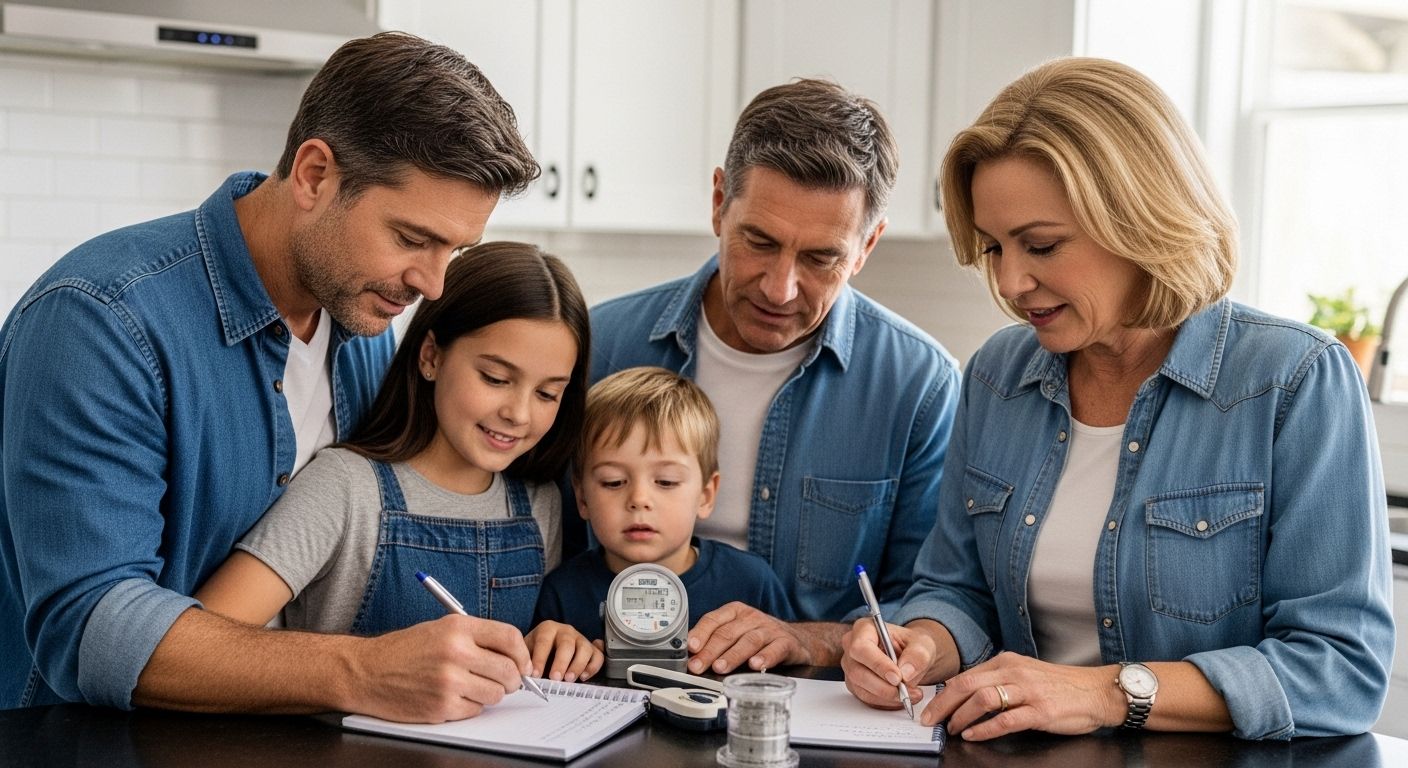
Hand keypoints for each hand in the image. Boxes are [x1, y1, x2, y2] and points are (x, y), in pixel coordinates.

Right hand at [348, 614, 532, 722]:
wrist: (365, 671)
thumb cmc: (404, 650)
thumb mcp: (440, 628)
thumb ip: (477, 638)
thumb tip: (514, 655)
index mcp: (458, 627)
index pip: (510, 637)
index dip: (522, 654)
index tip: (523, 664)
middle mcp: (456, 652)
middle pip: (508, 670)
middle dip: (512, 679)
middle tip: (505, 681)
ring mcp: (448, 681)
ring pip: (496, 694)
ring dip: (490, 694)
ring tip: (472, 687)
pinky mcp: (441, 707)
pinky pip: (476, 710)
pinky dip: (470, 707)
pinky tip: (453, 697)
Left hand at [525, 621, 603, 681]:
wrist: (549, 649)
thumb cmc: (537, 651)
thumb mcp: (527, 651)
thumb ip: (525, 661)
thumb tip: (522, 676)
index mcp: (547, 629)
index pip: (544, 641)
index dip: (539, 659)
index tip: (535, 675)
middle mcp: (566, 631)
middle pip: (566, 644)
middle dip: (560, 662)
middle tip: (555, 678)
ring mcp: (581, 639)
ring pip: (584, 649)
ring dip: (577, 665)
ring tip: (569, 679)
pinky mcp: (592, 649)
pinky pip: (598, 656)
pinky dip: (593, 667)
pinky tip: (583, 677)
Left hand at [686, 602, 816, 673]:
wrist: (797, 639)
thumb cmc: (760, 637)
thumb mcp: (737, 632)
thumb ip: (715, 641)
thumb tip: (691, 657)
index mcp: (736, 612)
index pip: (714, 620)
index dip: (700, 633)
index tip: (691, 647)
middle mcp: (752, 618)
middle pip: (727, 633)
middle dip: (710, 651)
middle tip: (698, 666)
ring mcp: (769, 629)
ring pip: (748, 641)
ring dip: (733, 655)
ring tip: (720, 668)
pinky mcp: (786, 643)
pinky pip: (775, 649)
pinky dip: (765, 657)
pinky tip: (756, 666)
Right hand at [840, 618, 932, 709]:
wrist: (911, 657)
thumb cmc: (912, 645)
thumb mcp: (923, 643)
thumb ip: (917, 655)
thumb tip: (906, 672)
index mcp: (864, 629)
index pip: (861, 647)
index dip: (877, 664)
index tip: (897, 678)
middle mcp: (851, 647)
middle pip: (857, 672)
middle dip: (884, 687)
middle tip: (907, 691)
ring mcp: (851, 667)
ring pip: (862, 689)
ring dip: (888, 697)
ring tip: (911, 695)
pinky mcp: (856, 685)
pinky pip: (867, 699)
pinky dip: (886, 702)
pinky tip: (902, 697)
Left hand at [922, 652, 1122, 738]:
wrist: (1096, 691)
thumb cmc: (1059, 685)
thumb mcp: (1024, 673)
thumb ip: (998, 679)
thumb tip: (966, 693)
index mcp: (1006, 662)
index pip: (966, 675)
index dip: (943, 693)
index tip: (930, 707)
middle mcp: (1014, 672)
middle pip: (967, 684)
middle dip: (943, 704)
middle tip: (929, 720)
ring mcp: (1028, 691)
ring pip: (982, 699)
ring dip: (961, 716)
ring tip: (951, 729)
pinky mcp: (1041, 711)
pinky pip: (1006, 719)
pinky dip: (985, 728)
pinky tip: (973, 735)